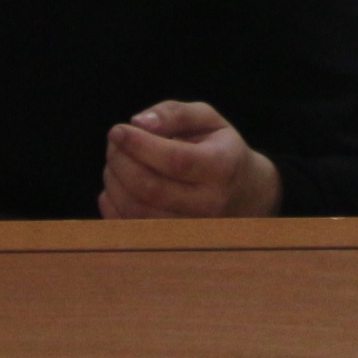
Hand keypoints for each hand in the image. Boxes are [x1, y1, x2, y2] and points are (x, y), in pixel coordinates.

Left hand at [99, 100, 283, 219]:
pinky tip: (116, 185)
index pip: (176, 160)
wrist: (244, 195)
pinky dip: (113, 205)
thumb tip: (138, 122)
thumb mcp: (208, 120)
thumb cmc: (219, 150)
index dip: (140, 145)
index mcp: (222, 167)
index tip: (117, 130)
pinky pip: (129, 230)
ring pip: (136, 212)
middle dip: (121, 162)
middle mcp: (209, 204)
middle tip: (114, 143)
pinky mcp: (171, 244)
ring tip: (115, 161)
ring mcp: (191, 230)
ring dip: (114, 182)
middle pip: (151, 188)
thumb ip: (175, 113)